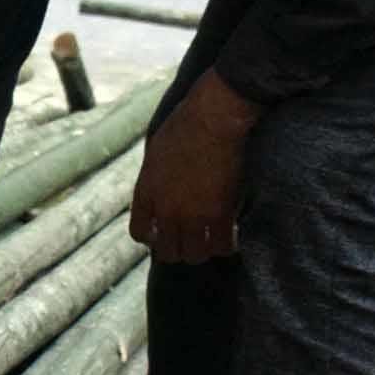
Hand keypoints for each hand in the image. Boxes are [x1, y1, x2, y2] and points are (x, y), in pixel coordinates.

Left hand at [129, 71, 259, 264]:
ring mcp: (192, 216)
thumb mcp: (155, 151)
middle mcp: (165, 210)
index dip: (155, 237)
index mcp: (146, 192)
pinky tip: (233, 236)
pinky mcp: (220, 215)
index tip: (167, 232)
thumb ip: (154, 177)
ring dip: (203, 250)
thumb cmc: (186, 124)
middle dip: (179, 247)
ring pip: (194, 255)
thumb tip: (159, 190)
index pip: (141, 233)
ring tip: (214, 239)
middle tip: (193, 238)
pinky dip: (227, 245)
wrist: (214, 118)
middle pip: (167, 251)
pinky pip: (221, 246)